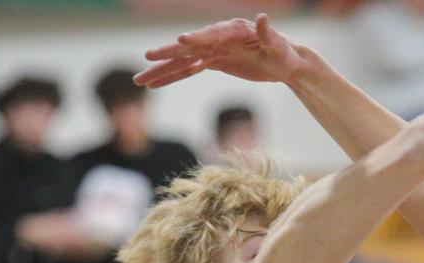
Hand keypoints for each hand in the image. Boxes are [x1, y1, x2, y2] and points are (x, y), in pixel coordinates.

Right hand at [135, 14, 305, 88]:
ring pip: (182, 61)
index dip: (197, 38)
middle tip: (148, 56)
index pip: (212, 34)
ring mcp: (212, 49)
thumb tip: (263, 17)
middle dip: (168, 53)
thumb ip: (268, 33)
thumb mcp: (279, 45)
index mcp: (233, 30)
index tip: (181, 41)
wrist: (283, 61)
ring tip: (139, 80)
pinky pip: (188, 70)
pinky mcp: (212, 61)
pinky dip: (172, 77)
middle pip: (189, 47)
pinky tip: (155, 84)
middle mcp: (218, 37)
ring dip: (161, 70)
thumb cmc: (284, 53)